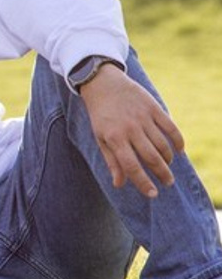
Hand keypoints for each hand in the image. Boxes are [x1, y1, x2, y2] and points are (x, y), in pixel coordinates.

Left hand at [80, 64, 183, 198]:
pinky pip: (171, 127)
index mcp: (114, 138)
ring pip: (162, 144)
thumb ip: (112, 161)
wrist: (103, 84)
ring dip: (168, 159)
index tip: (153, 194)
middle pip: (151, 157)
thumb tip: (119, 184)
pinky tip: (178, 150)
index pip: (131, 166)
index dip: (143, 182)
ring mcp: (143, 118)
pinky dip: (177, 140)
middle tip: (167, 183)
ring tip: (168, 167)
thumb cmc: (100, 115)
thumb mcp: (100, 138)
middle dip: (162, 174)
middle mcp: (130, 129)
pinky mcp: (154, 107)